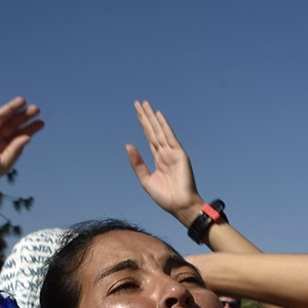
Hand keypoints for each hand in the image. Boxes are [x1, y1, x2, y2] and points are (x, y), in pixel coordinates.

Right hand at [0, 93, 43, 192]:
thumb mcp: (3, 163)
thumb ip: (15, 150)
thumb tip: (28, 137)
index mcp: (4, 146)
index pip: (19, 134)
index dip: (30, 128)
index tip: (41, 122)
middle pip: (11, 123)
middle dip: (23, 116)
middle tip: (36, 108)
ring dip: (9, 108)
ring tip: (22, 101)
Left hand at [126, 99, 204, 220]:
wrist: (179, 205)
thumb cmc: (165, 197)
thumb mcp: (146, 179)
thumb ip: (137, 163)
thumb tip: (128, 145)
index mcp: (158, 159)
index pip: (149, 137)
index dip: (143, 124)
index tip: (137, 112)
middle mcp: (166, 153)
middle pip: (153, 131)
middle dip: (146, 117)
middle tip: (139, 102)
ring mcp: (173, 153)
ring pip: (160, 131)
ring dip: (152, 117)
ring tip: (145, 104)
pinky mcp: (179, 154)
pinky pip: (170, 137)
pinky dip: (164, 126)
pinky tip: (158, 115)